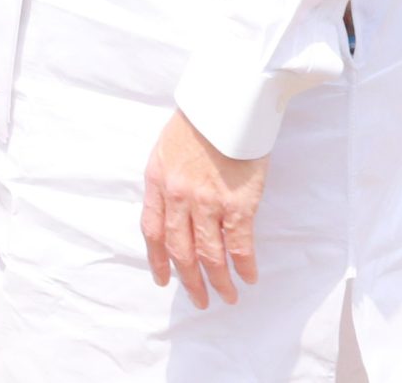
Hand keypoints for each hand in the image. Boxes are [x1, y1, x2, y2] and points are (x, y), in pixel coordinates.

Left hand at [141, 110, 265, 308]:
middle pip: (180, 249)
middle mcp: (178, 196)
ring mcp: (207, 202)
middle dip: (189, 280)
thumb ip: (168, 179)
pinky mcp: (237, 203)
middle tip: (200, 300)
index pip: (152, 230)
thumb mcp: (168, 147)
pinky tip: (248, 277)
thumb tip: (175, 209)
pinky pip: (239, 244)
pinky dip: (244, 265)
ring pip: (209, 254)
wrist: (228, 101)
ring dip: (218, 281)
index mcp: (158, 180)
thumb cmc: (201, 118)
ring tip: (227, 297)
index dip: (157, 259)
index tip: (163, 278)